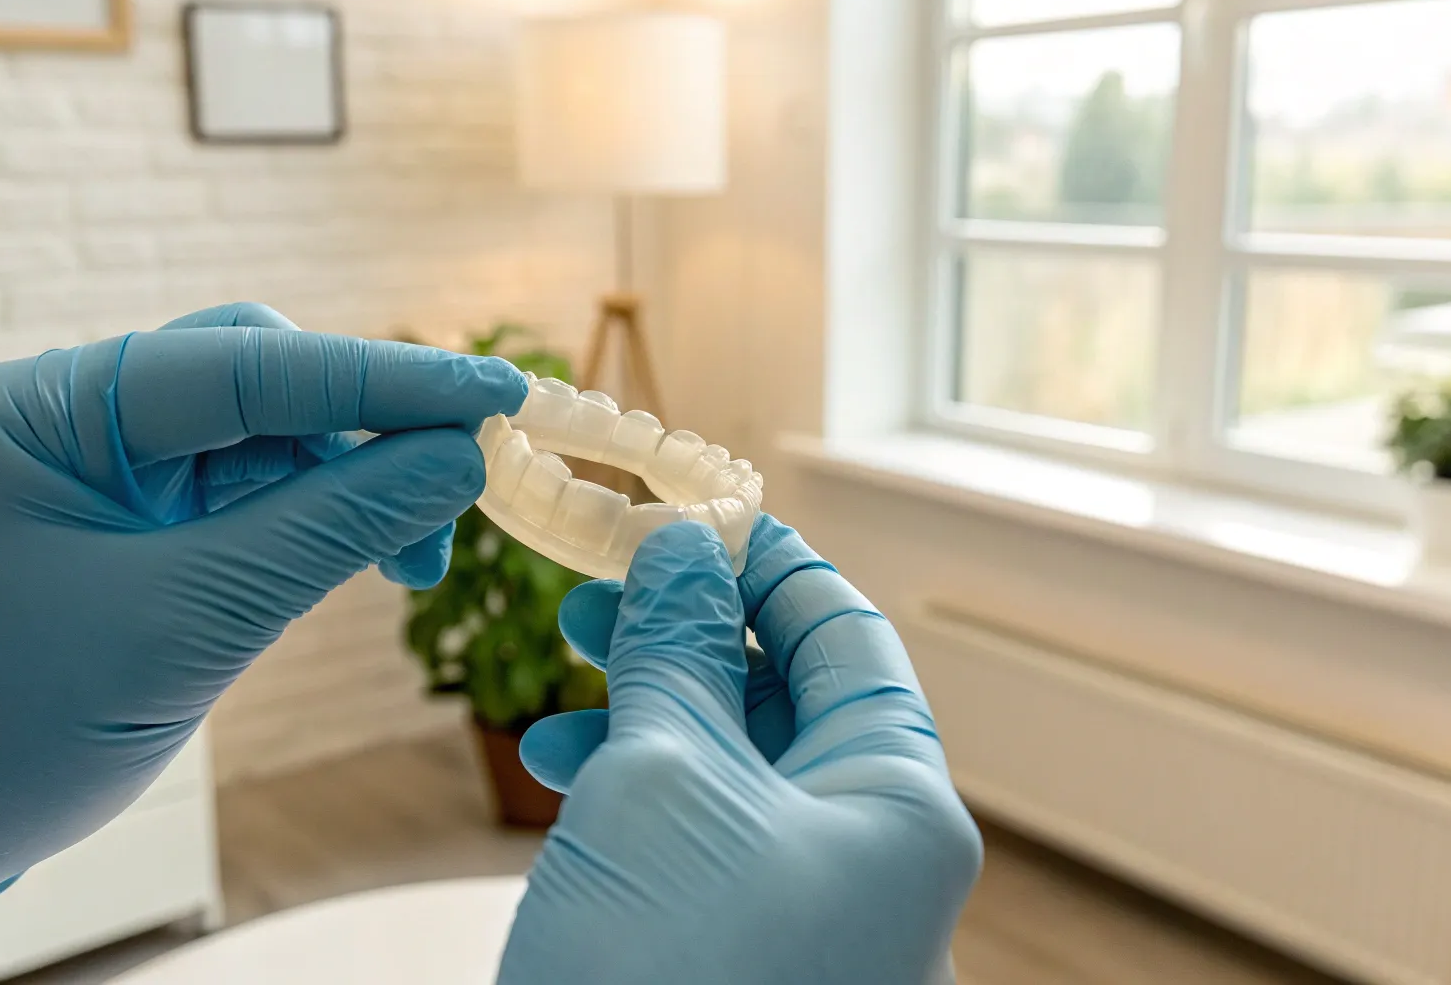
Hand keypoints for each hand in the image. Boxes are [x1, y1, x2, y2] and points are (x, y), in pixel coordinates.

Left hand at [0, 304, 526, 983]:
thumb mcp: (183, 630)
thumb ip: (326, 532)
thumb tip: (456, 461)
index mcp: (31, 413)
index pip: (238, 364)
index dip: (381, 380)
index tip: (496, 393)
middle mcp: (46, 411)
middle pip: (246, 377)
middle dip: (360, 432)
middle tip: (455, 502)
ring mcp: (68, 459)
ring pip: (244, 433)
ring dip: (336, 483)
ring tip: (408, 560)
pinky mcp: (93, 510)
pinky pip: (219, 487)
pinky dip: (292, 518)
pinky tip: (347, 558)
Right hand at [503, 517, 982, 983]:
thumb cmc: (664, 970)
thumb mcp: (662, 783)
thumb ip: (677, 656)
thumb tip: (685, 552)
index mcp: (896, 806)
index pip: (846, 637)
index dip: (764, 562)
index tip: (685, 511)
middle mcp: (870, 861)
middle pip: (786, 699)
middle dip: (684, 632)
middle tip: (594, 585)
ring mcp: (809, 918)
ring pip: (729, 769)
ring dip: (641, 705)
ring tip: (555, 671)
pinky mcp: (737, 956)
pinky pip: (698, 842)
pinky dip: (629, 790)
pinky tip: (554, 764)